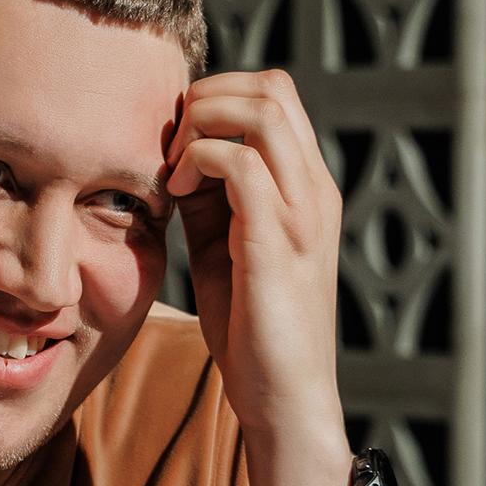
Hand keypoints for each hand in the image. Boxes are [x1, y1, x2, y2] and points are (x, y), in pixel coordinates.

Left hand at [163, 68, 343, 442]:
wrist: (286, 397)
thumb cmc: (253, 326)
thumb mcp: (227, 243)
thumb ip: (212, 195)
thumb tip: (176, 152)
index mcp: (306, 186)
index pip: (275, 93)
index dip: (217, 96)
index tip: (177, 139)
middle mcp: (314, 190)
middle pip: (272, 88)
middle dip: (207, 98)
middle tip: (171, 146)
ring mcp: (302, 214)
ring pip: (262, 113)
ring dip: (202, 125)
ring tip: (175, 169)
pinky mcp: (278, 243)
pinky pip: (244, 166)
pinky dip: (201, 162)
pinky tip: (178, 195)